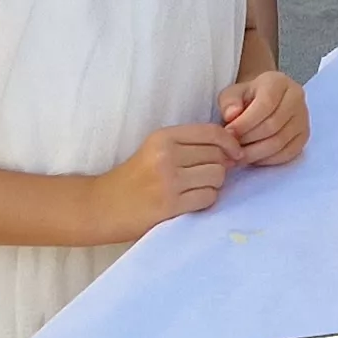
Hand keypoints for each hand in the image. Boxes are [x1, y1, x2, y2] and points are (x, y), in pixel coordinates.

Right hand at [100, 124, 233, 232]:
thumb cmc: (134, 178)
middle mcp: (166, 155)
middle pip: (218, 156)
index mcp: (163, 137)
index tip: (234, 154)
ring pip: (217, 176)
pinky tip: (190, 201)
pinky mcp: (170, 204)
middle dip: (220, 167)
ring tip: (196, 189)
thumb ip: (189, 145)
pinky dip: (206, 200)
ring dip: (213, 185)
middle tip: (205, 177)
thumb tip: (232, 150)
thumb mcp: (156, 150)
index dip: (230, 143)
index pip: (211, 132)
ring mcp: (168, 180)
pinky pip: (208, 197)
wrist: (103, 205)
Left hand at [216, 70, 308, 166]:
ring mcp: (303, 118)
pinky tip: (253, 157)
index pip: (266, 104)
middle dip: (248, 139)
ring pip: (280, 142)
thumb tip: (231, 115)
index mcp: (278, 82)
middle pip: (273, 125)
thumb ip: (229, 102)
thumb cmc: (247, 98)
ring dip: (255, 152)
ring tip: (239, 154)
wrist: (263, 102)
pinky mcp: (304, 136)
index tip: (228, 133)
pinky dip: (267, 159)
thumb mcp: (232, 94)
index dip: (245, 122)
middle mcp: (296, 97)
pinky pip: (287, 153)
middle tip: (232, 146)